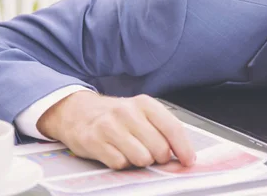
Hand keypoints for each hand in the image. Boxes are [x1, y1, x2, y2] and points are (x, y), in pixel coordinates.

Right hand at [36, 91, 195, 169]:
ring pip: (141, 158)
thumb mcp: (140, 112)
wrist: (77, 111)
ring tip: (131, 151)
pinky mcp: (94, 141)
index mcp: (144, 103)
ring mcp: (109, 126)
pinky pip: (120, 164)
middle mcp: (127, 112)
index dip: (184, 148)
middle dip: (158, 157)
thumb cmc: (115, 116)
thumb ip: (160, 128)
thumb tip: (182, 153)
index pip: (172, 127)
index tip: (189, 161)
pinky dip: (121, 163)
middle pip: (159, 148)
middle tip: (150, 153)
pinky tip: (115, 152)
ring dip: (139, 161)